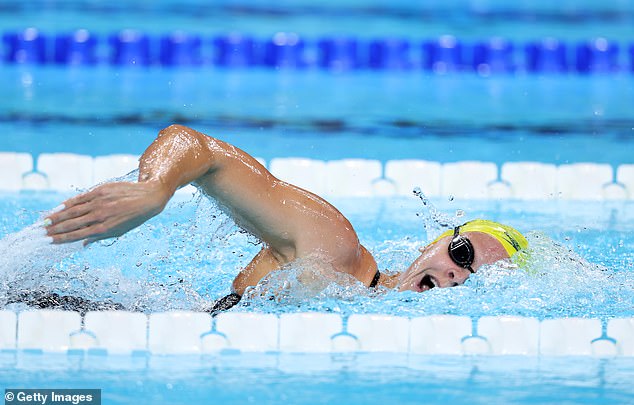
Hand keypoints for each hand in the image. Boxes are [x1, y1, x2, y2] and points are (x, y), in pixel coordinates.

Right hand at [46, 181, 170, 244]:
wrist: (148, 198)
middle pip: (71, 224)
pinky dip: (68, 203)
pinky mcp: (100, 191)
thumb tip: (82, 243)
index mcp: (104, 229)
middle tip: (41, 233)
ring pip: (73, 211)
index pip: (77, 235)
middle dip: (54, 229)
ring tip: (45, 222)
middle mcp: (100, 216)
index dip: (61, 238)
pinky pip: (80, 198)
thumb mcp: (118, 231)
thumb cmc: (133, 217)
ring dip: (57, 217)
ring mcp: (99, 202)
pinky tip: (58, 208)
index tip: (49, 241)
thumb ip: (99, 236)